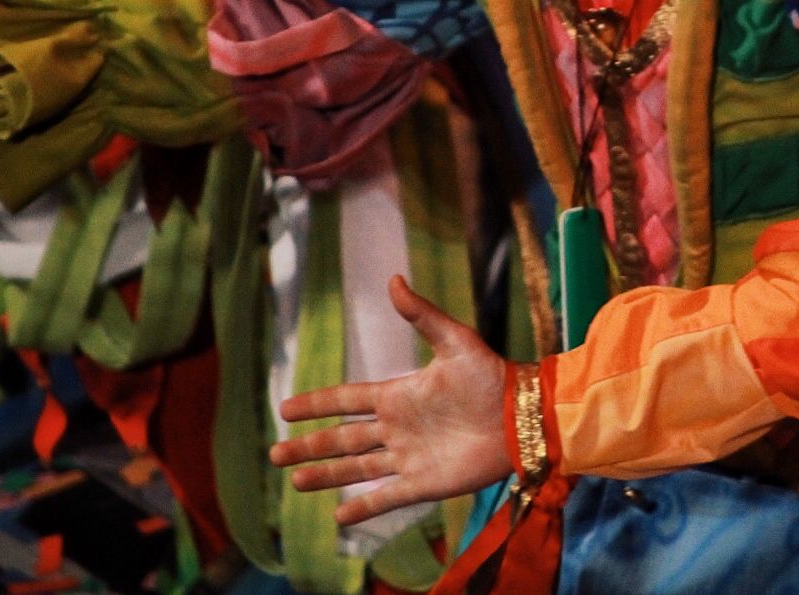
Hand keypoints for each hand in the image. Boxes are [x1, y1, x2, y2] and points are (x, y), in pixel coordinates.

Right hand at [270, 276, 513, 525]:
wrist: (524, 416)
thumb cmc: (492, 375)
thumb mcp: (455, 341)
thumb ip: (422, 314)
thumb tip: (393, 280)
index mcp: (399, 395)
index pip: (346, 400)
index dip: (316, 404)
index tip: (285, 409)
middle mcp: (398, 427)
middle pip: (342, 439)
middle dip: (308, 446)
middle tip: (274, 455)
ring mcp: (409, 457)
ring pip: (356, 469)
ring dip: (326, 476)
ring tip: (294, 482)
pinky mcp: (426, 482)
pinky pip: (387, 497)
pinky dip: (363, 508)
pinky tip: (338, 518)